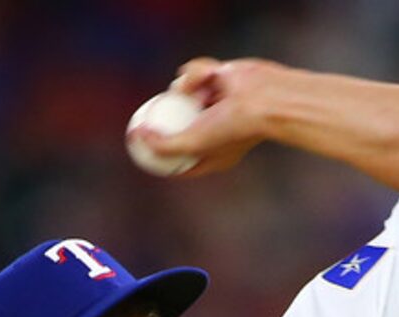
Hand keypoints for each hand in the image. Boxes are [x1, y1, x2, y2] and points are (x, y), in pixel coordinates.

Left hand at [131, 57, 283, 177]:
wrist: (261, 99)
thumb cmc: (231, 128)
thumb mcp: (191, 143)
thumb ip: (162, 145)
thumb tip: (137, 137)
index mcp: (215, 155)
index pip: (184, 162)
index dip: (163, 159)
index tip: (142, 153)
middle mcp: (217, 130)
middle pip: (182, 127)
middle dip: (166, 122)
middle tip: (146, 118)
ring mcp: (218, 104)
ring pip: (185, 95)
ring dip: (183, 89)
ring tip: (187, 90)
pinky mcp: (220, 78)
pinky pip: (196, 73)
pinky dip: (197, 73)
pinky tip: (205, 75)